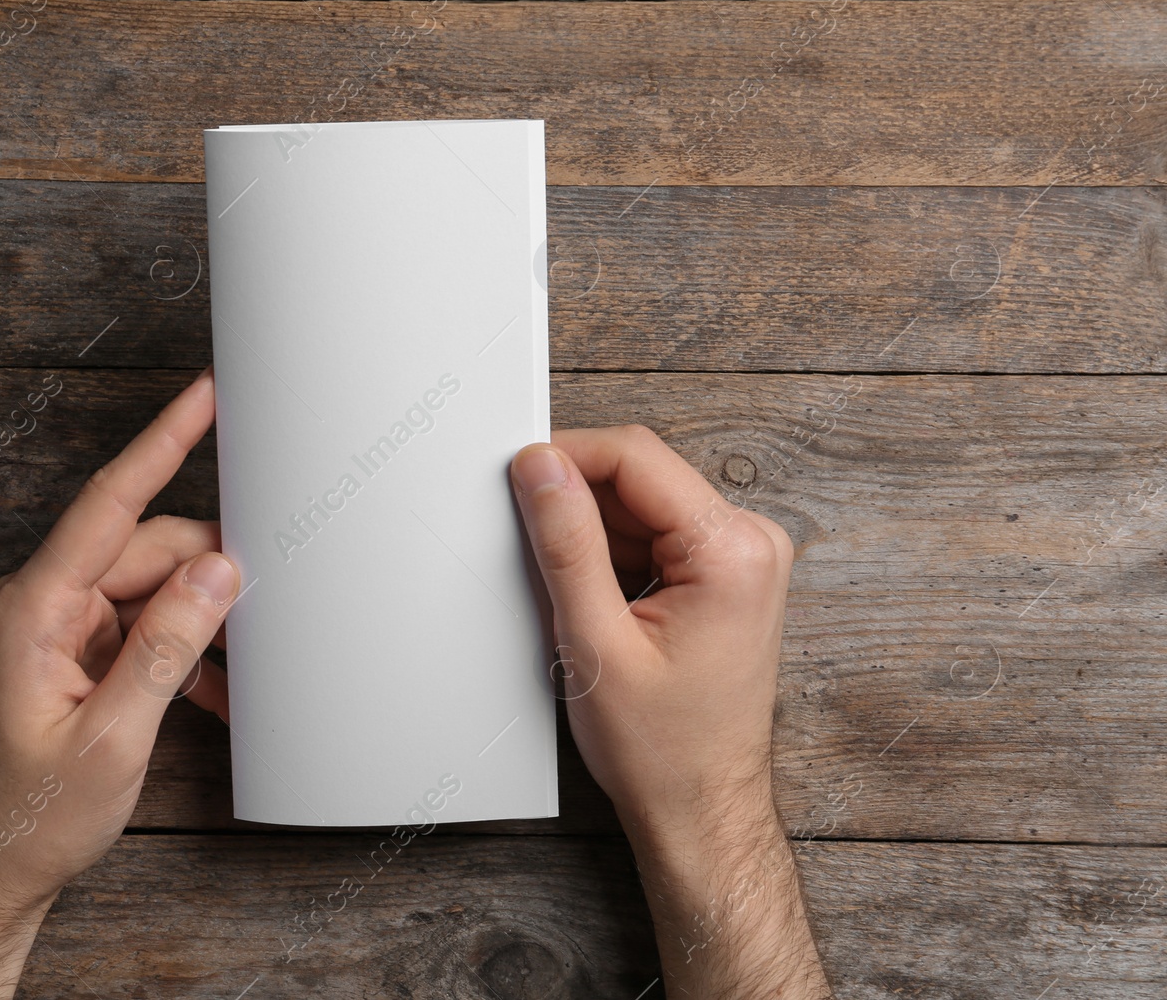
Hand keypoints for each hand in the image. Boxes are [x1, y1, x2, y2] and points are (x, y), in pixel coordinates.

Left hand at [0, 369, 237, 999]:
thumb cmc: (27, 818)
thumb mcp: (113, 737)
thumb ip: (168, 646)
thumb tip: (218, 572)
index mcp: (33, 609)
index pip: (108, 504)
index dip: (162, 442)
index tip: (203, 395)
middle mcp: (40, 607)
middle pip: (146, 552)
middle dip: (209, 572)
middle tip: (266, 599)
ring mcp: (56, 632)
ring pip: (152, 592)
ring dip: (199, 625)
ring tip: (236, 669)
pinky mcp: (72, 659)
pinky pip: (142, 632)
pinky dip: (180, 655)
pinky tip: (213, 694)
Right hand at [510, 426, 830, 998]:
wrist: (701, 811)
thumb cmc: (663, 750)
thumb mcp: (595, 640)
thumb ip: (566, 543)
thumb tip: (541, 468)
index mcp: (733, 550)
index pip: (635, 457)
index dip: (565, 456)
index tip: (516, 475)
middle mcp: (751, 542)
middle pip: (639, 476)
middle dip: (576, 502)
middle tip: (531, 546)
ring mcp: (742, 559)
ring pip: (641, 505)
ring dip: (592, 534)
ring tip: (573, 600)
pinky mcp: (724, 576)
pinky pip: (654, 535)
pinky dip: (611, 557)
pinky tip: (595, 604)